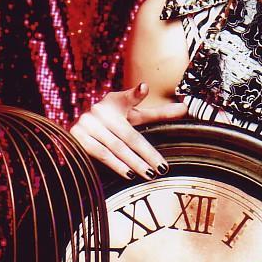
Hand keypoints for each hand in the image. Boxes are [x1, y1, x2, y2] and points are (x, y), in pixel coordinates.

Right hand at [69, 82, 186, 179]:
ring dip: (133, 162)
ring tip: (149, 174)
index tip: (144, 88)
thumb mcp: (134, 115)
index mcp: (115, 102)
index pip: (129, 99)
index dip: (135, 94)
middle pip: (128, 135)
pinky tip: (128, 174)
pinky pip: (99, 154)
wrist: (79, 130)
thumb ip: (158, 113)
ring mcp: (86, 124)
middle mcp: (99, 111)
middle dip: (146, 154)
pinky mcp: (77, 138)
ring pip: (115, 147)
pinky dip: (115, 165)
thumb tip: (185, 108)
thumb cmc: (114, 122)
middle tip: (162, 168)